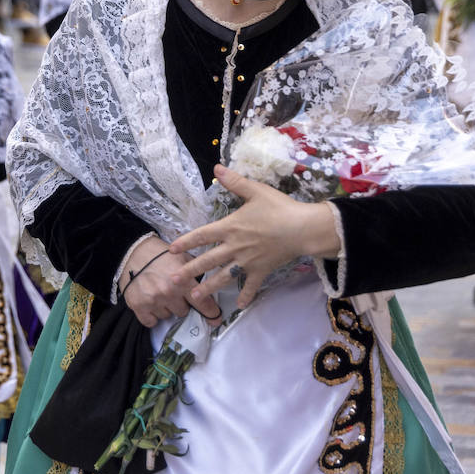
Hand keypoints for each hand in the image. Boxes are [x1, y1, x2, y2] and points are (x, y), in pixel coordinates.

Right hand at [117, 235, 220, 328]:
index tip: (215, 320)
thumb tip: (209, 286)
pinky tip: (150, 302)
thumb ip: (195, 273)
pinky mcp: (138, 307)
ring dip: (166, 308)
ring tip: (159, 292)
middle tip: (173, 291)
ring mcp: (153, 301)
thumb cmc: (158, 253)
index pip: (202, 303)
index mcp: (182, 280)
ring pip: (167, 316)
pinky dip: (152, 315)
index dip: (211, 313)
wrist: (132, 250)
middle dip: (181, 303)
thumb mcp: (182, 257)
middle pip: (184, 311)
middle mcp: (168, 292)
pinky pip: (151, 322)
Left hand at [169, 165, 340, 309]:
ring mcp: (247, 261)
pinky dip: (246, 295)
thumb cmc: (279, 208)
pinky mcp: (261, 270)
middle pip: (208, 260)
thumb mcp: (256, 191)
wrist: (302, 229)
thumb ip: (235, 182)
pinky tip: (239, 305)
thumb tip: (216, 168)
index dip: (186, 242)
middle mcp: (235, 247)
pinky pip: (251, 286)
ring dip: (208, 287)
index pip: (203, 235)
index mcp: (231, 227)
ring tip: (194, 296)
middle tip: (172, 281)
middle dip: (189, 271)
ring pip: (223, 276)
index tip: (171, 250)